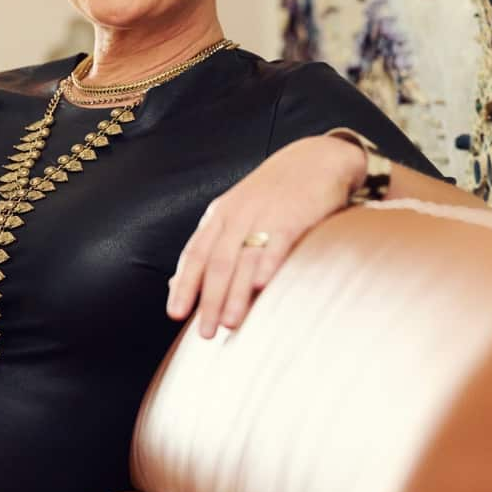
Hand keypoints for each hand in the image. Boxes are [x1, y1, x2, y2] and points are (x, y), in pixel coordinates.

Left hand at [167, 135, 363, 337]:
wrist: (315, 159)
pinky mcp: (294, 215)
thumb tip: (176, 284)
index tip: (175, 314)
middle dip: (209, 299)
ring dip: (236, 293)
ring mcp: (264, 215)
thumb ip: (211, 248)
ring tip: (231, 322)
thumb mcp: (234, 215)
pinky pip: (279, 242)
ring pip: (244, 258)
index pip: (195, 255)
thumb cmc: (273, 196)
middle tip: (206, 332)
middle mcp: (236, 216)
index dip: (184, 285)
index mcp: (218, 217)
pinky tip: (263, 286)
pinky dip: (269, 263)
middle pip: (217, 263)